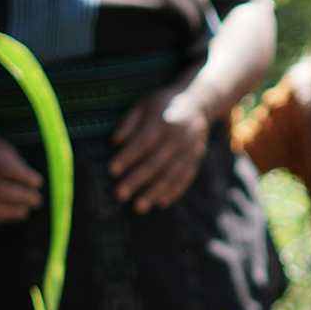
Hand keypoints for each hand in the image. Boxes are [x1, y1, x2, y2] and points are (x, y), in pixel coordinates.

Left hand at [110, 82, 212, 211]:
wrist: (199, 102)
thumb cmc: (162, 104)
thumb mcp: (144, 105)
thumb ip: (129, 122)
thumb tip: (115, 142)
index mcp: (164, 121)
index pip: (143, 142)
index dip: (127, 157)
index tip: (112, 171)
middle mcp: (179, 136)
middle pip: (156, 162)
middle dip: (137, 180)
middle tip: (120, 195)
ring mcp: (191, 149)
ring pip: (172, 174)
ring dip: (155, 192)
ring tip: (139, 207)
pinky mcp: (197, 158)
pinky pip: (186, 178)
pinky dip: (174, 191)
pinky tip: (161, 203)